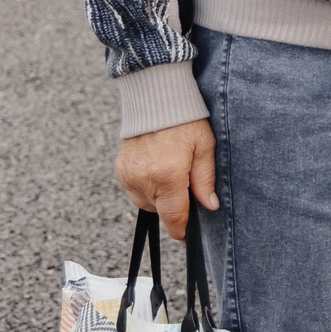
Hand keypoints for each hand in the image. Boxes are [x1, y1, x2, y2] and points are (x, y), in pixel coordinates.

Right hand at [114, 117, 218, 239]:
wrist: (154, 97)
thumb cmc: (185, 119)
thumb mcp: (204, 146)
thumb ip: (205, 180)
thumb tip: (210, 206)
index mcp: (167, 176)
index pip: (174, 217)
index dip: (182, 230)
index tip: (188, 235)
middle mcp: (144, 180)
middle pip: (160, 210)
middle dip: (174, 203)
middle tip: (185, 180)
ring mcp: (128, 176)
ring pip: (146, 202)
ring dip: (160, 195)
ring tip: (170, 169)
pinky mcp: (120, 170)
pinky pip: (135, 189)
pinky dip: (147, 185)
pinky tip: (157, 166)